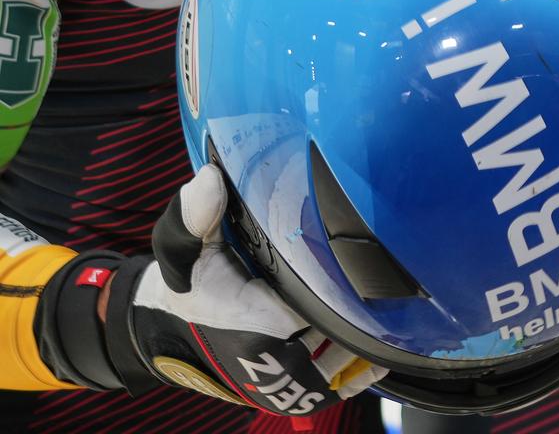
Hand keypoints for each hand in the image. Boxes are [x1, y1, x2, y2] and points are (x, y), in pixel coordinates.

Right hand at [109, 164, 387, 415]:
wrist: (163, 331)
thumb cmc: (183, 284)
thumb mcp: (182, 243)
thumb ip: (196, 212)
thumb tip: (210, 179)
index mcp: (250, 318)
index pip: (312, 305)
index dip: (337, 283)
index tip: (359, 261)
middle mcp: (267, 356)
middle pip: (333, 333)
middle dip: (354, 307)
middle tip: (381, 280)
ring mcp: (277, 378)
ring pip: (337, 361)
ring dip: (359, 338)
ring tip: (384, 310)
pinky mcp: (282, 390)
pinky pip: (330, 388)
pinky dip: (356, 375)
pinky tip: (377, 356)